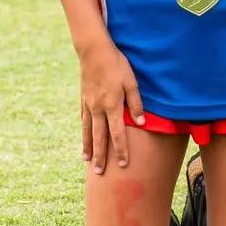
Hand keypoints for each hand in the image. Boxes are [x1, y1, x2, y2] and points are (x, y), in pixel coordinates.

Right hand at [79, 41, 144, 173]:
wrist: (94, 52)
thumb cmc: (117, 65)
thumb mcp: (131, 82)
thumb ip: (136, 103)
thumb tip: (141, 122)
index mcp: (112, 106)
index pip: (117, 134)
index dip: (120, 150)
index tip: (122, 165)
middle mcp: (97, 109)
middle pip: (99, 138)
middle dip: (100, 156)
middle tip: (99, 173)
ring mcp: (88, 105)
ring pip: (87, 131)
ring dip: (88, 147)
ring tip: (87, 160)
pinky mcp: (83, 99)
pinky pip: (83, 120)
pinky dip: (83, 132)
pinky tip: (84, 138)